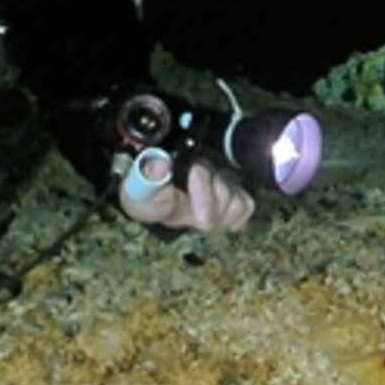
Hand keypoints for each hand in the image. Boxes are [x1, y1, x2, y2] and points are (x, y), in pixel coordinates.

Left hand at [120, 157, 255, 234]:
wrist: (156, 204)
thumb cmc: (147, 197)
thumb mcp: (138, 190)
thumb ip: (147, 177)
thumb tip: (159, 163)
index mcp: (183, 162)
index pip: (203, 173)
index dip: (205, 196)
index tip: (202, 217)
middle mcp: (207, 167)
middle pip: (225, 191)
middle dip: (211, 213)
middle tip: (198, 223)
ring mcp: (222, 181)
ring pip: (237, 200)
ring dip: (219, 218)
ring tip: (201, 221)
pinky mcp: (234, 194)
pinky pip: (245, 206)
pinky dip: (234, 219)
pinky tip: (218, 221)